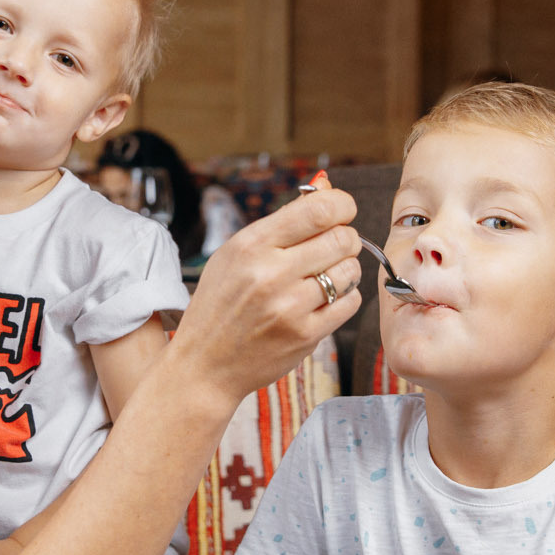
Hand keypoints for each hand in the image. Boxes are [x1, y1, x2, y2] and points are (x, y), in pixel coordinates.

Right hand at [169, 186, 361, 399]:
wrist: (204, 364)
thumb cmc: (220, 304)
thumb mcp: (235, 254)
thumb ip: (281, 223)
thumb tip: (327, 189)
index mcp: (250, 245)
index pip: (318, 210)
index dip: (341, 205)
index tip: (342, 211)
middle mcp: (270, 273)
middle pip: (341, 238)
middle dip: (344, 239)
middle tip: (331, 248)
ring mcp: (289, 307)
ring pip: (350, 270)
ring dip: (345, 270)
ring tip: (325, 276)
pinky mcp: (305, 335)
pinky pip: (350, 303)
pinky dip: (344, 298)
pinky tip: (324, 300)